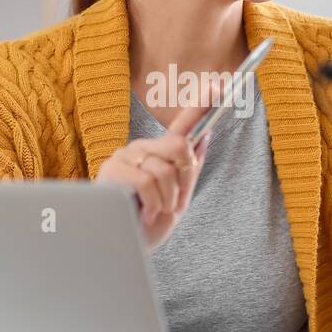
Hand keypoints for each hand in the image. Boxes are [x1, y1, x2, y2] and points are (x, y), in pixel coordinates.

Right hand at [94, 81, 217, 251]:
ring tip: (156, 211)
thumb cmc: (147, 223)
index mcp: (158, 153)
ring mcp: (125, 156)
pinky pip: (147, 181)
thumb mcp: (177, 198)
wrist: (125, 246)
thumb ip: (189, 168)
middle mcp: (142, 148)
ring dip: (168, 198)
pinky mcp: (112, 170)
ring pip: (164, 168)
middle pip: (179, 146)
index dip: (202, 104)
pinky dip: (154, 203)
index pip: (184, 124)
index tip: (219, 85)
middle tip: (176, 201)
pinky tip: (145, 213)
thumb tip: (205, 135)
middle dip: (184, 178)